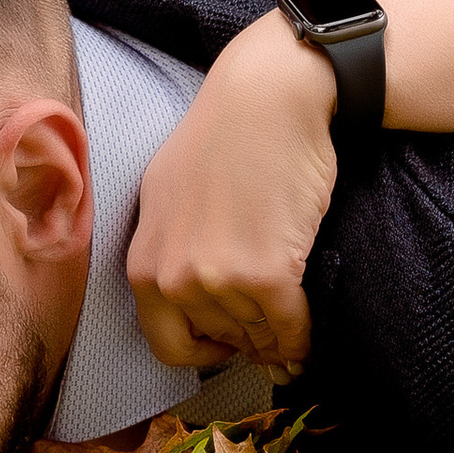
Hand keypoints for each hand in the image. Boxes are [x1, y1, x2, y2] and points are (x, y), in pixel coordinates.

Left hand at [127, 16, 337, 371]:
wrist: (267, 101)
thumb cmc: (223, 136)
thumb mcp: (166, 196)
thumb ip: (171, 250)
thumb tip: (193, 294)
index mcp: (144, 262)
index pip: (166, 343)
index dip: (202, 351)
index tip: (226, 343)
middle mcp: (173, 278)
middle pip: (220, 341)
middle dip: (247, 340)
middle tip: (271, 333)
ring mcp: (220, 280)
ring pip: (258, 336)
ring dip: (278, 340)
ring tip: (292, 331)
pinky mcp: (267, 276)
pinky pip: (291, 326)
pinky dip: (304, 336)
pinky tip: (309, 331)